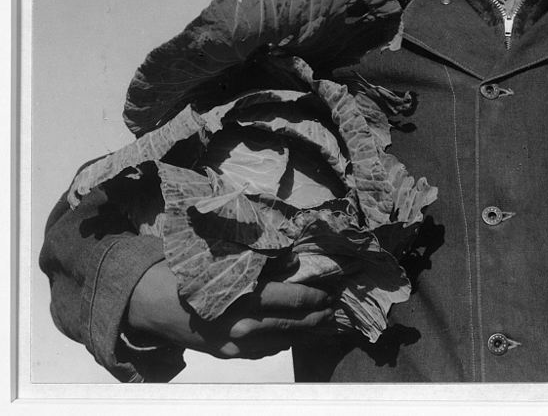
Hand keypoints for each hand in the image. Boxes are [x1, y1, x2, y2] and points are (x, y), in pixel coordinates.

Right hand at [126, 260, 339, 358]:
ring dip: (303, 334)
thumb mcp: (225, 259)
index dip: (314, 297)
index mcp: (244, 297)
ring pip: (278, 342)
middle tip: (333, 313)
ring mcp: (234, 343)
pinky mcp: (225, 352)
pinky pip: (260, 351)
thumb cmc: (189, 271)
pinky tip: (290, 337)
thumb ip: (261, 262)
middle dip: (316, 319)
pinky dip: (279, 343)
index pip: (291, 299)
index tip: (330, 294)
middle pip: (290, 325)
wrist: (149, 301)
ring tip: (321, 326)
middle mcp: (242, 324)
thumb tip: (293, 261)